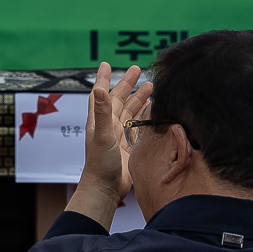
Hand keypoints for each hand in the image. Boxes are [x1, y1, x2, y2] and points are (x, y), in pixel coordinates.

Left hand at [67, 62, 147, 226]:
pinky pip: (139, 126)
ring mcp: (120, 135)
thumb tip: (99, 89)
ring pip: (131, 112)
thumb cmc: (100, 163)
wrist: (106, 188)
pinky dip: (146, 116)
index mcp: (100, 120)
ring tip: (151, 86)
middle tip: (138, 69)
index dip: (104, 79)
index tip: (106, 64)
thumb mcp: (101, 135)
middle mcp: (109, 125)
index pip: (101, 94)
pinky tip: (152, 109)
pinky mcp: (130, 145)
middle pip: (120, 99)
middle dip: (128, 84)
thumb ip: (101, 112)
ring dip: (139, 98)